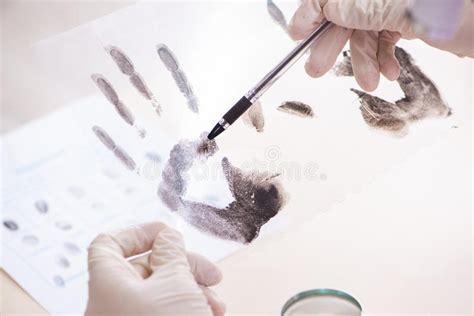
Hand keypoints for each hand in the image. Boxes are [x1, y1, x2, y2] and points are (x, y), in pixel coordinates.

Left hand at [85, 222, 224, 315]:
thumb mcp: (175, 283)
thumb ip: (170, 252)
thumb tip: (167, 237)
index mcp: (107, 284)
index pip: (108, 244)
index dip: (138, 233)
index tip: (167, 232)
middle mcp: (113, 303)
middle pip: (145, 268)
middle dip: (183, 266)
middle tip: (211, 273)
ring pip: (159, 292)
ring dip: (192, 289)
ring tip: (216, 303)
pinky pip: (163, 311)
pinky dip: (188, 306)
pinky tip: (211, 314)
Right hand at [288, 0, 473, 91]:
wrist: (465, 19)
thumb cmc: (420, 3)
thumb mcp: (357, 2)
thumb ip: (324, 8)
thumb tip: (300, 22)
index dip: (310, 17)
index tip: (298, 36)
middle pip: (343, 16)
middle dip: (332, 47)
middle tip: (317, 68)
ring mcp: (392, 2)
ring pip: (365, 33)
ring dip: (363, 62)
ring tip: (367, 81)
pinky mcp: (407, 17)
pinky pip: (385, 39)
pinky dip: (383, 59)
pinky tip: (386, 71)